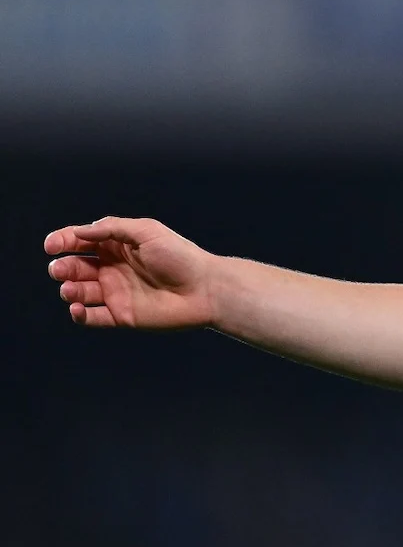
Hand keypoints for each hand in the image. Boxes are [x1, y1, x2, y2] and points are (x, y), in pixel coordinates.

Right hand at [45, 217, 216, 328]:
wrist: (205, 289)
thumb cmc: (180, 256)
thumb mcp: (147, 231)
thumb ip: (112, 228)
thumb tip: (80, 231)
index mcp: (118, 246)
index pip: (81, 242)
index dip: (63, 241)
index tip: (52, 245)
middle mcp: (113, 269)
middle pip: (75, 267)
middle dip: (62, 267)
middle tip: (60, 269)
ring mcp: (116, 293)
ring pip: (79, 292)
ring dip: (69, 290)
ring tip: (70, 288)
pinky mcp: (122, 315)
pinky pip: (92, 317)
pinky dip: (79, 314)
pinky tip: (77, 308)